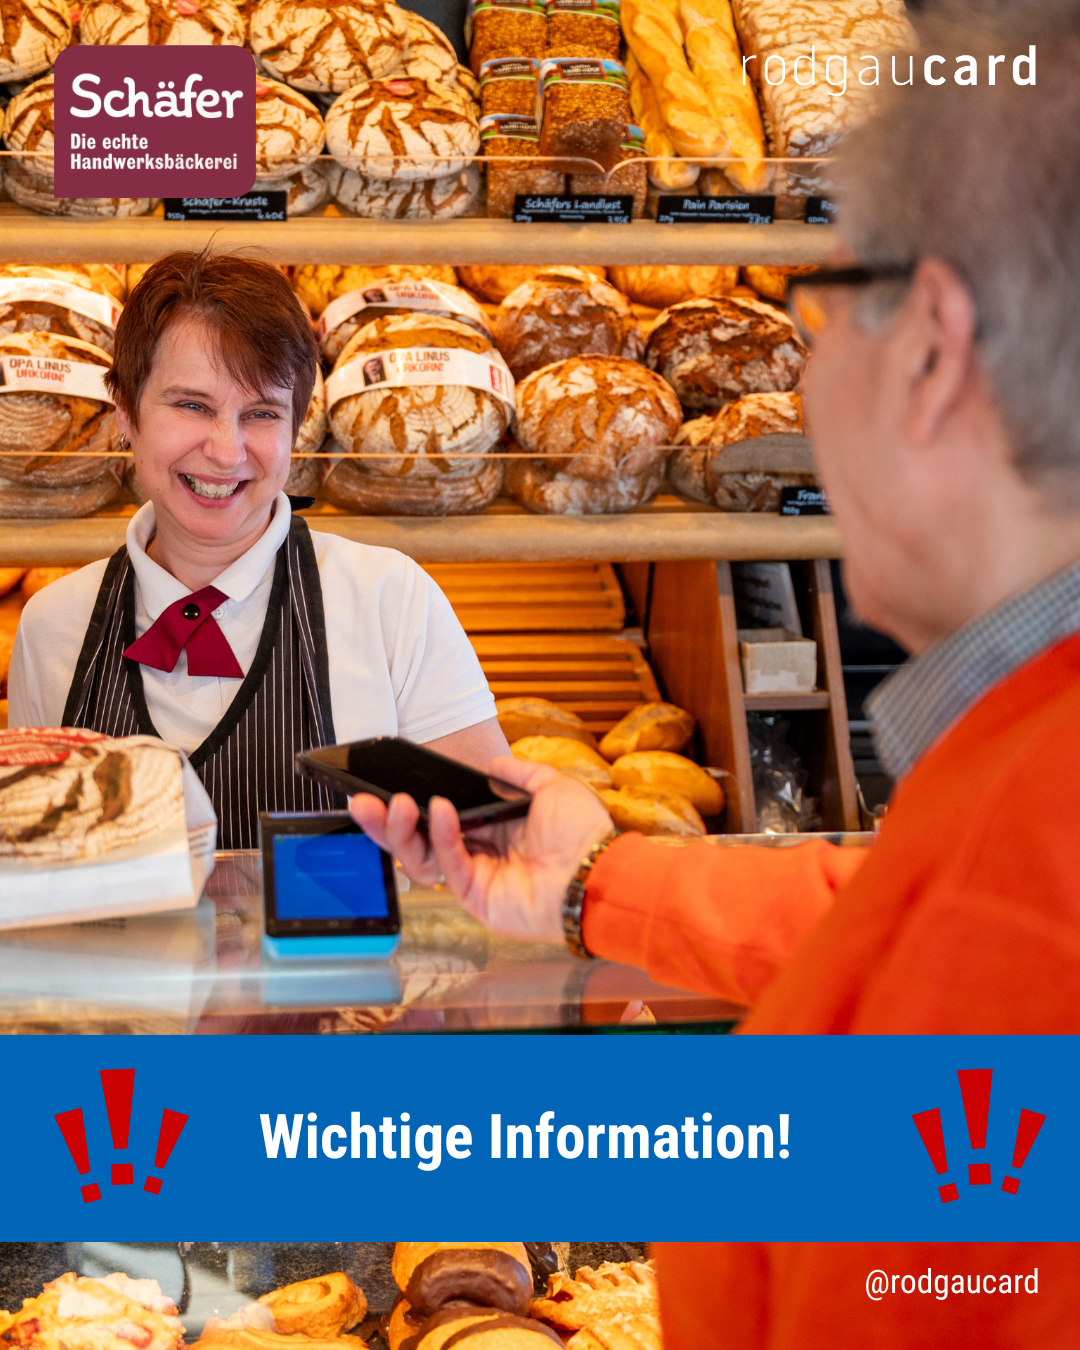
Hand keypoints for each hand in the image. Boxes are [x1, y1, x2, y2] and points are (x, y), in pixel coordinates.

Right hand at [349, 756, 613, 944]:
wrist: (599, 873)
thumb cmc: (583, 834)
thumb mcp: (552, 786)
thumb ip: (518, 773)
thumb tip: (492, 764)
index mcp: (492, 827)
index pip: (439, 815)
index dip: (412, 803)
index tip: (385, 784)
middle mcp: (478, 852)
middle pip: (419, 839)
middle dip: (388, 822)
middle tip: (361, 801)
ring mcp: (474, 876)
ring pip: (423, 857)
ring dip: (404, 830)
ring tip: (394, 804)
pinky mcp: (476, 897)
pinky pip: (449, 865)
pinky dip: (442, 836)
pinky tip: (439, 810)